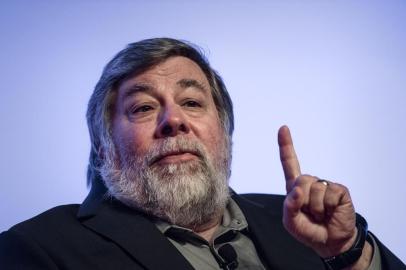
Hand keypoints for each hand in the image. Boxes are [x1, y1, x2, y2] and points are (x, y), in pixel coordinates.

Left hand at [278, 125, 356, 257]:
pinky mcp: (340, 190)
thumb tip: (297, 190)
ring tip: (321, 214)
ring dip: (316, 207)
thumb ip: (289, 206)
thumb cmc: (308, 230)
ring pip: (315, 188)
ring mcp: (326, 185)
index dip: (286, 145)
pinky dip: (328, 207)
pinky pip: (330, 194)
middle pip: (301, 179)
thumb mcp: (291, 222)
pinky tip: (331, 212)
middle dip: (303, 200)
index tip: (283, 128)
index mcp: (295, 187)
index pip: (289, 163)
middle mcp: (311, 182)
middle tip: (310, 213)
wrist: (330, 242)